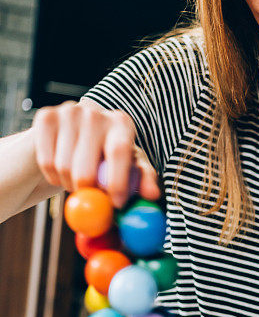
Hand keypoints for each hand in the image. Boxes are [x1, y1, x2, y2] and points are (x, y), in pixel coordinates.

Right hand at [31, 99, 160, 207]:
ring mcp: (69, 112)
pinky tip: (60, 172)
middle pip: (87, 168)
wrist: (69, 141)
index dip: (117, 182)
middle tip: (92, 198)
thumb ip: (142, 181)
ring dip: (69, 185)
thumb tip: (154, 195)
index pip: (119, 152)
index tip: (116, 205)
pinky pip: (47, 162)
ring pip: (64, 168)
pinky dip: (53, 176)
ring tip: (77, 181)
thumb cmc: (105, 158)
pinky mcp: (45, 117)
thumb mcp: (128, 168)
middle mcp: (96, 113)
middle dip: (88, 192)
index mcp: (122, 123)